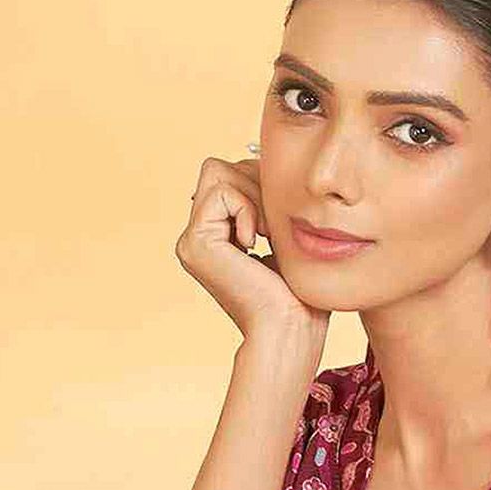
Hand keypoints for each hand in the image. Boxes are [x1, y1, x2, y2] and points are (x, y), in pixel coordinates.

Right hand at [175, 154, 330, 354]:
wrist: (291, 328)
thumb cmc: (300, 294)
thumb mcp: (284, 237)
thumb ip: (267, 204)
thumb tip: (263, 161)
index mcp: (216, 235)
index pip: (230, 175)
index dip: (260, 182)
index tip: (280, 221)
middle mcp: (198, 236)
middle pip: (219, 167)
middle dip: (256, 184)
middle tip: (273, 227)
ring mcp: (191, 240)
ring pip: (218, 171)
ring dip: (253, 196)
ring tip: (265, 235)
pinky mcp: (194, 242)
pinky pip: (222, 191)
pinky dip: (247, 208)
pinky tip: (256, 242)